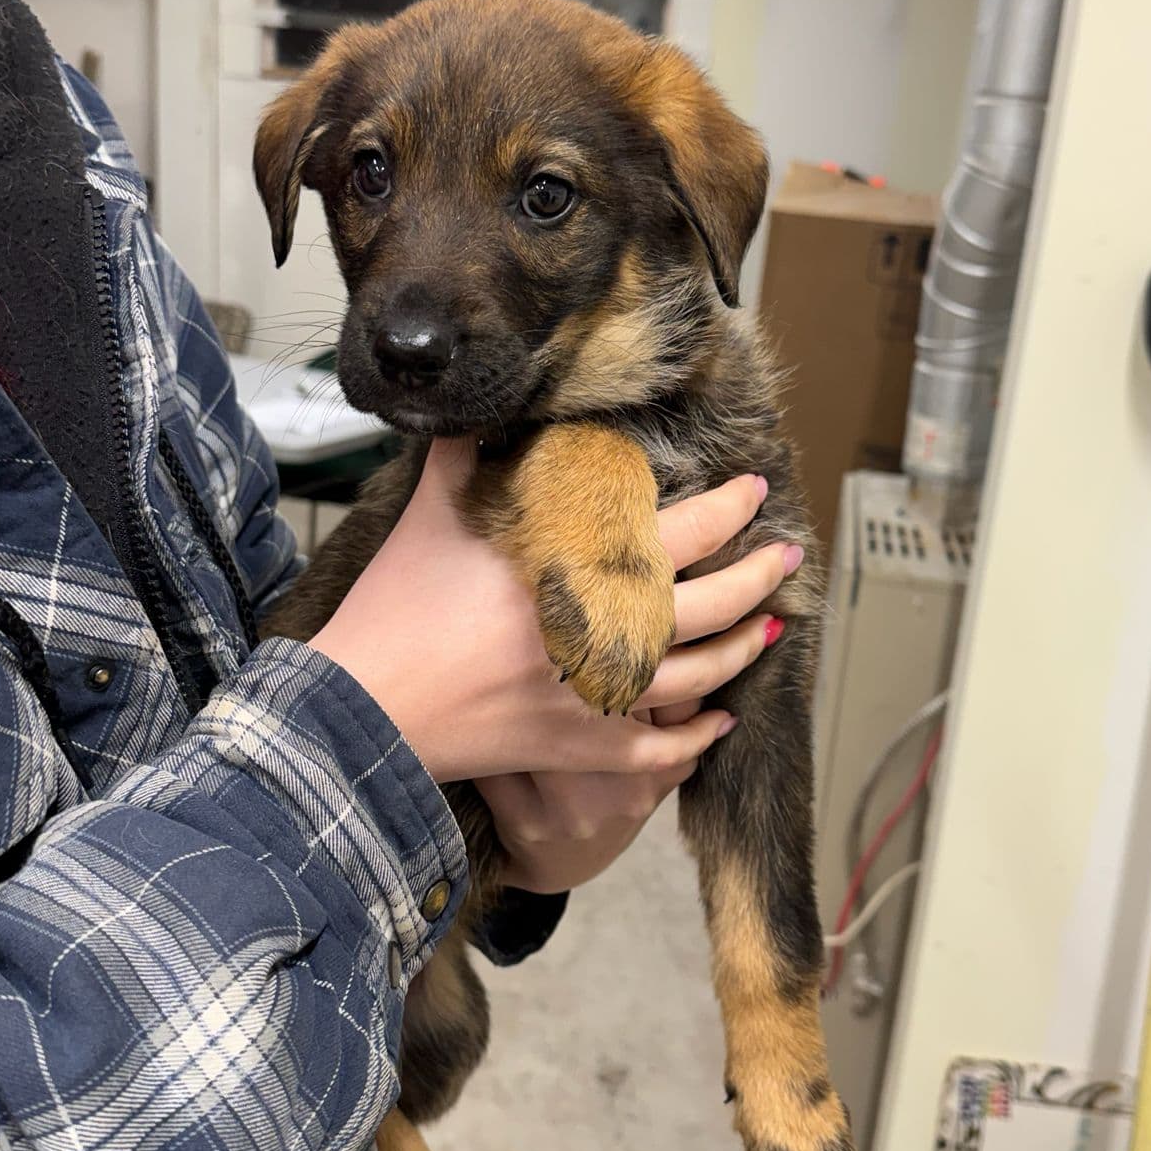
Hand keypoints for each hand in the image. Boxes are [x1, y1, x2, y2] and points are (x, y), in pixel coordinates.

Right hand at [311, 437, 800, 789]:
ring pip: (696, 675)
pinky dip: (695, 738)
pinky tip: (721, 721)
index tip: (754, 490)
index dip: (727, 509)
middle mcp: (595, 629)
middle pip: (708, 602)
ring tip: (770, 626)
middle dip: (759, 574)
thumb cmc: (396, 602)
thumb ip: (472, 452)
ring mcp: (592, 693)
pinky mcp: (575, 746)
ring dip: (742, 649)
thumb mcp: (434, 511)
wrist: (360, 702)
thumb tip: (487, 400)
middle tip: (789, 554)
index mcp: (570, 565)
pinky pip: (655, 751)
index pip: (676, 529)